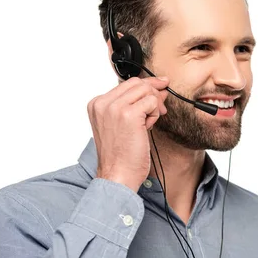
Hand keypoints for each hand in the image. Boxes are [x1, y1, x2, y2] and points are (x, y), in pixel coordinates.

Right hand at [87, 76, 169, 191]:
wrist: (118, 174)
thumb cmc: (122, 154)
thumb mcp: (125, 124)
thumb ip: (136, 104)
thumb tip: (158, 89)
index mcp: (97, 104)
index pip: (126, 84)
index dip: (146, 87)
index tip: (160, 89)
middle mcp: (102, 103)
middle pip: (137, 83)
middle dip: (153, 94)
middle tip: (161, 110)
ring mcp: (114, 107)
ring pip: (146, 90)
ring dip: (153, 106)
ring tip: (148, 124)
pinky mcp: (128, 114)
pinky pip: (152, 102)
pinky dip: (155, 114)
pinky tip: (148, 127)